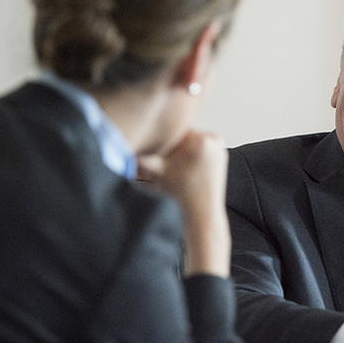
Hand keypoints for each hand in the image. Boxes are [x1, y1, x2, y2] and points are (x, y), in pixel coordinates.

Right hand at [137, 130, 230, 276]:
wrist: (202, 210)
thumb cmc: (179, 192)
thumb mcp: (155, 172)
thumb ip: (139, 159)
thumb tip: (121, 147)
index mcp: (198, 140)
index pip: (174, 133)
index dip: (164, 144)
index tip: (161, 155)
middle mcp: (212, 139)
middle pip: (184, 135)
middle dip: (175, 147)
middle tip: (170, 163)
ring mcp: (219, 146)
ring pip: (192, 140)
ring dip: (184, 149)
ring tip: (180, 166)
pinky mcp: (222, 153)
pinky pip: (202, 146)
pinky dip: (194, 153)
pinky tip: (189, 167)